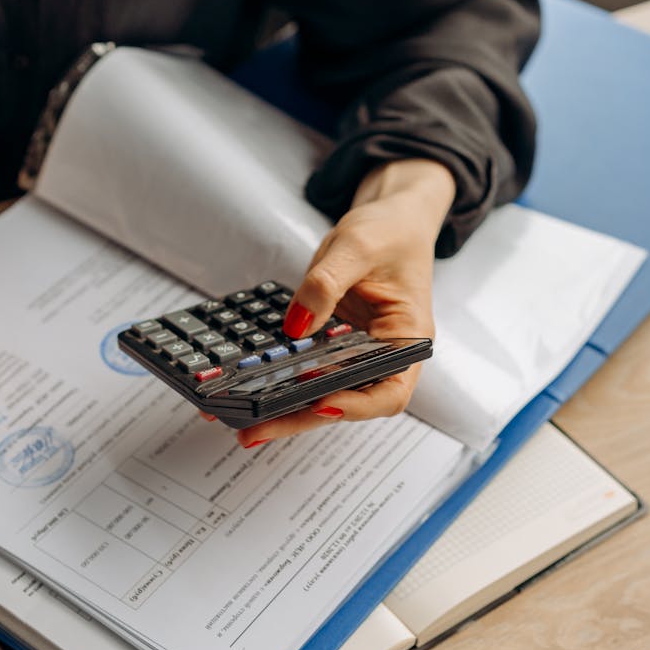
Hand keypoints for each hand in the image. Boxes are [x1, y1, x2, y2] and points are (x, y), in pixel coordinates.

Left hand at [235, 158, 454, 446]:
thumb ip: (325, 284)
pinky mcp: (332, 345)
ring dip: (283, 409)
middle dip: (299, 418)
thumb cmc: (389, 231)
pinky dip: (279, 381)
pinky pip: (306, 369)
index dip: (355, 406)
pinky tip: (247, 389)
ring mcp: (356, 354)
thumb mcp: (357, 246)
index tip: (321, 404)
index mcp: (408, 339)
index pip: (389, 392)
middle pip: (346, 402)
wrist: (390, 218)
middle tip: (253, 431)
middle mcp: (384, 356)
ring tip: (241, 422)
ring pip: (322, 393)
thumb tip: (295, 325)